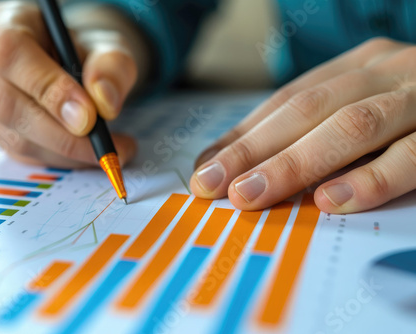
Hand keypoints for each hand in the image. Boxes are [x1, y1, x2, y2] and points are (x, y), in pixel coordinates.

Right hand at [0, 2, 142, 167]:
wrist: (80, 68)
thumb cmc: (89, 53)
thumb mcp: (110, 48)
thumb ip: (111, 67)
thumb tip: (103, 102)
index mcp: (5, 24)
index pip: (11, 54)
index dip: (48, 88)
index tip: (88, 116)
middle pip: (8, 104)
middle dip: (62, 134)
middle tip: (104, 145)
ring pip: (17, 139)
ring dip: (69, 153)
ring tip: (111, 150)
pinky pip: (27, 156)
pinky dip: (65, 161)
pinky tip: (92, 154)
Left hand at [191, 37, 415, 213]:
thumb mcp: (365, 103)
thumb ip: (316, 129)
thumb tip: (245, 162)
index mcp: (356, 67)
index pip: (285, 101)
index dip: (242, 135)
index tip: (205, 169)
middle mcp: (383, 72)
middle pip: (306, 110)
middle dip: (253, 150)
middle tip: (212, 186)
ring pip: (350, 127)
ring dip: (296, 164)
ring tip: (252, 195)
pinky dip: (373, 178)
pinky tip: (333, 201)